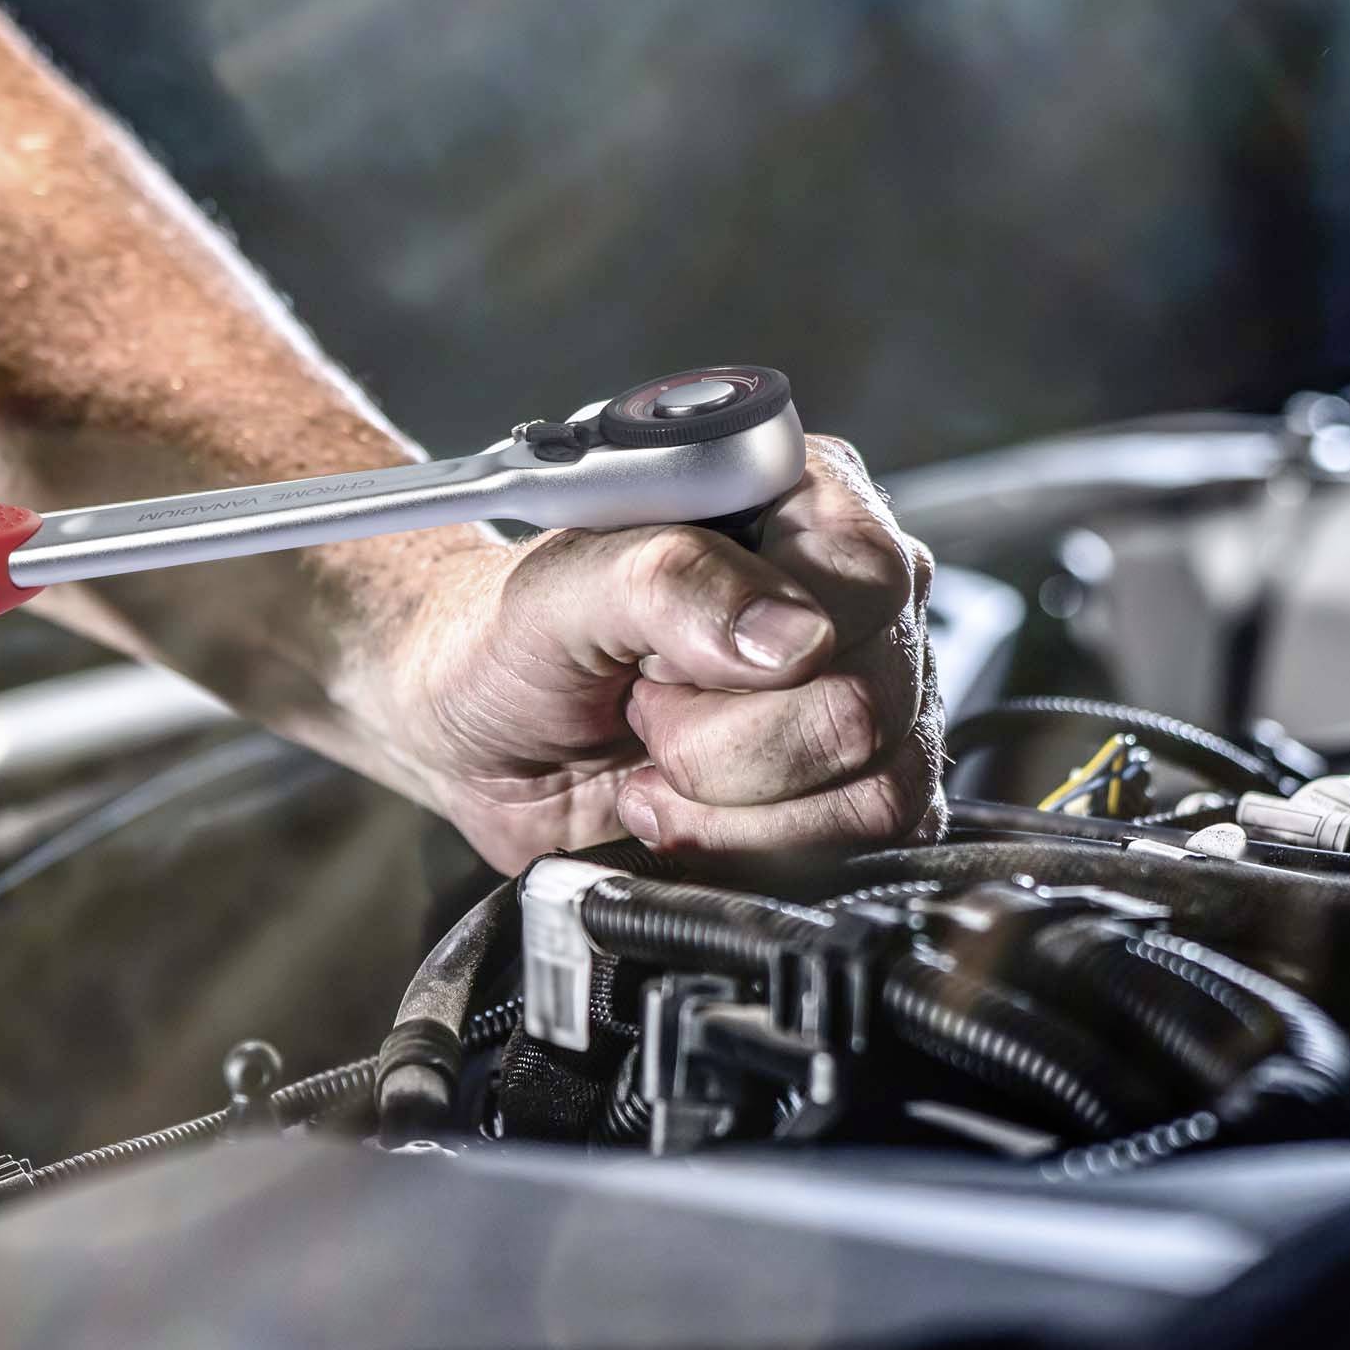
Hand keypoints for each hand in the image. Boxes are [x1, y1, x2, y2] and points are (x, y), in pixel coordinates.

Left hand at [365, 437, 940, 872]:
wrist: (478, 731)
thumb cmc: (511, 640)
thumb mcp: (554, 591)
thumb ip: (666, 581)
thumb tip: (795, 634)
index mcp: (798, 503)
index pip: (863, 579)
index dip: (753, 643)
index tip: (658, 656)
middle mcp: (851, 599)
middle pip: (861, 704)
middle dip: (717, 738)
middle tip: (641, 706)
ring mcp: (863, 698)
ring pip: (871, 790)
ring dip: (728, 804)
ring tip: (653, 762)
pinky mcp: (850, 792)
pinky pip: (863, 845)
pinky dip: (747, 847)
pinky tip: (683, 810)